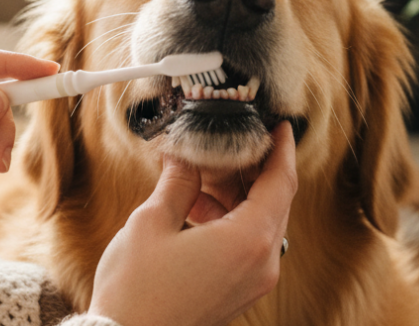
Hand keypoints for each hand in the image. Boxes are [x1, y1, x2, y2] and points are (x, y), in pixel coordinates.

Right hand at [89, 121, 297, 325]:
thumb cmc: (135, 290)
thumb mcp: (152, 222)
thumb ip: (178, 182)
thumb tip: (186, 157)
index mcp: (249, 240)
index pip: (282, 182)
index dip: (282, 150)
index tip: (279, 126)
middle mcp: (262, 263)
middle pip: (275, 202)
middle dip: (254, 169)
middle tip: (229, 143)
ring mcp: (253, 282)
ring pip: (262, 223)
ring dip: (238, 195)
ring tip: (200, 176)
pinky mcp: (239, 292)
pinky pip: (249, 245)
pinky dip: (232, 220)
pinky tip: (196, 208)